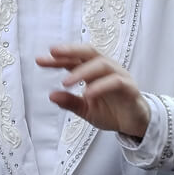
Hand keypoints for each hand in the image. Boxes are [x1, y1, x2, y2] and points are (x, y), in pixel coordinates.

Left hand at [36, 44, 150, 138]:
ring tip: (66, 82)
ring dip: (82, 71)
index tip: (40, 60)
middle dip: (71, 50)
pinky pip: (115, 82)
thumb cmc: (111, 111)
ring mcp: (119, 76)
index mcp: (93, 72)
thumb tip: (51, 95)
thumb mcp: (85, 109)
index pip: (74, 60)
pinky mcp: (129, 87)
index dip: (57, 59)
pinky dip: (101, 86)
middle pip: (89, 52)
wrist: (133, 124)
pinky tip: (88, 93)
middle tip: (53, 54)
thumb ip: (70, 102)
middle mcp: (106, 69)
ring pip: (102, 64)